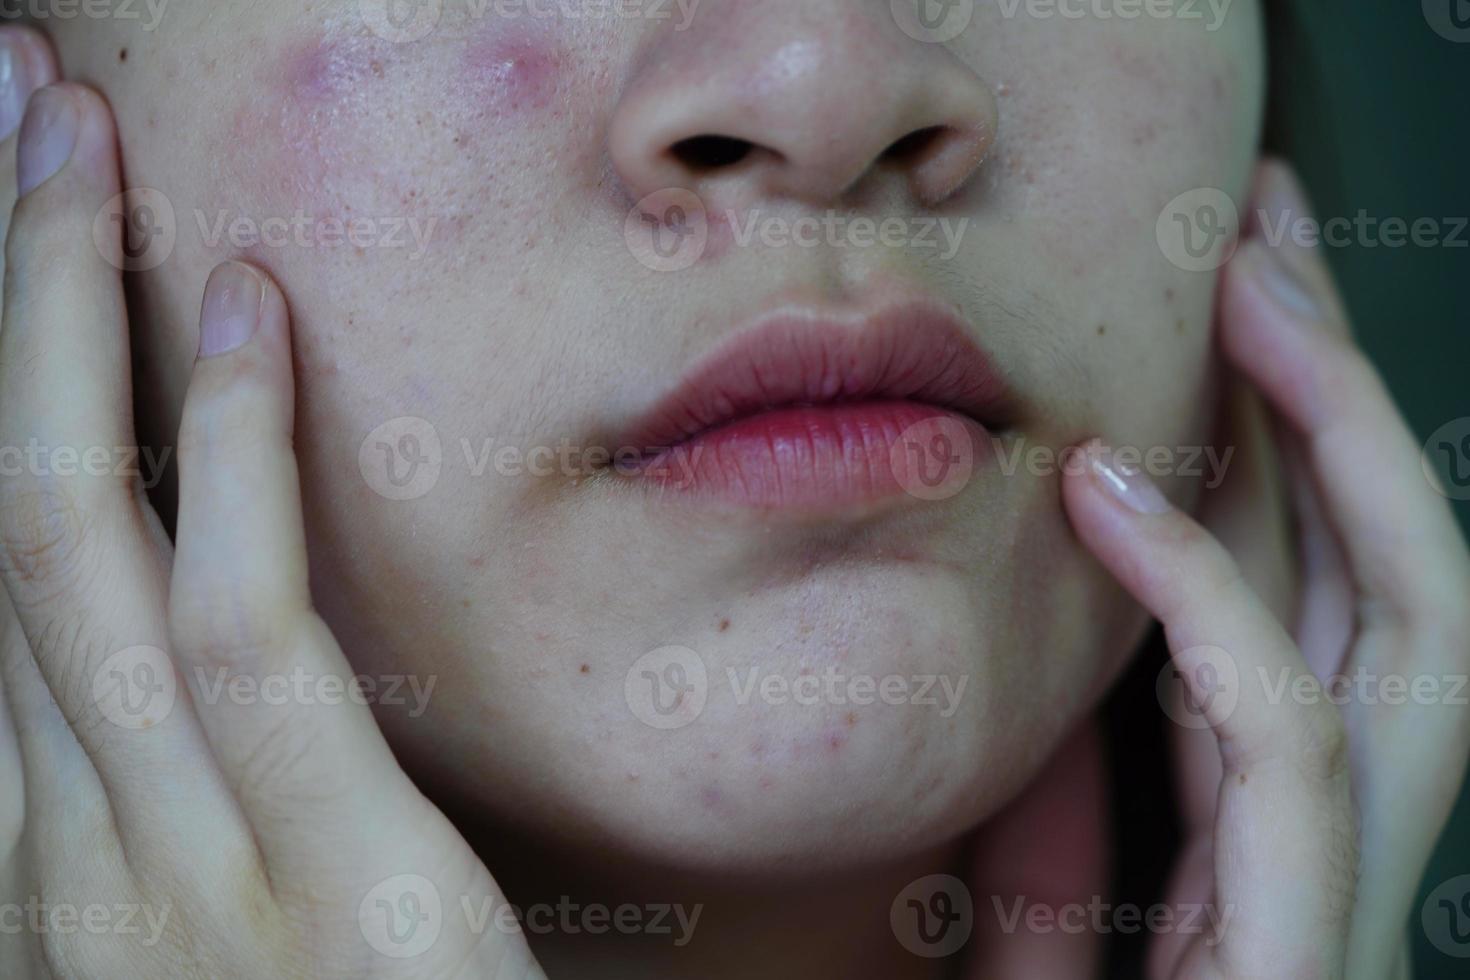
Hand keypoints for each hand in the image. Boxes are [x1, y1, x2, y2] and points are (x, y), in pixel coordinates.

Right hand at [0, 61, 544, 979]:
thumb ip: (195, 813)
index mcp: (61, 856)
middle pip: (5, 518)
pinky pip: (249, 628)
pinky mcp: (324, 875)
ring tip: (61, 139)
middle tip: (5, 118)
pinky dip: (233, 454)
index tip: (11, 257)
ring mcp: (174, 864)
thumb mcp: (224, 941)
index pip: (0, 580)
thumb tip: (201, 649)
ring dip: (60, 320)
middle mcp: (72, 841)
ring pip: (76, 540)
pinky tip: (240, 310)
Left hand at [1062, 161, 1469, 978]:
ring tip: (1246, 293)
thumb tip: (1071, 696)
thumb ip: (1078, 833)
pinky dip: (1210, 601)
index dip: (1292, 440)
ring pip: (1410, 625)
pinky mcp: (1310, 951)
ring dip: (1336, 444)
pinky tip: (1117, 492)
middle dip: (1352, 394)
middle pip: (1405, 574)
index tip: (1223, 306)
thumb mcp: (1053, 947)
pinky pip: (1285, 741)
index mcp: (1287, 831)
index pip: (1322, 595)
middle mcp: (1350, 844)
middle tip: (1267, 235)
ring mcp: (1348, 894)